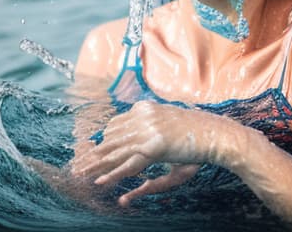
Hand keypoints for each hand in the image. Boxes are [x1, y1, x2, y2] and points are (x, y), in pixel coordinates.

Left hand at [71, 100, 236, 204]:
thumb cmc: (194, 132)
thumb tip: (134, 139)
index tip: (91, 152)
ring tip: (81, 176)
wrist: (214, 131)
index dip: (102, 140)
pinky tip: (100, 182)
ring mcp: (149, 129)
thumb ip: (148, 131)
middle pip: (111, 138)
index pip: (115, 125)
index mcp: (146, 108)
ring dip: (96, 166)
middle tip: (77, 166)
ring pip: (116, 151)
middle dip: (93, 154)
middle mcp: (144, 116)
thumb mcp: (167, 126)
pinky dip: (112, 174)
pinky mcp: (155, 145)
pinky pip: (129, 163)